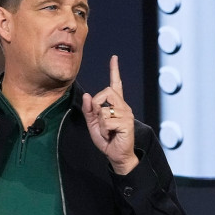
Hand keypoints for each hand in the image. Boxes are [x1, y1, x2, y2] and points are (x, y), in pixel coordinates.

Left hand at [82, 55, 138, 174]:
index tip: (114, 58)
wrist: (117, 155)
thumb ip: (89, 110)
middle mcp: (124, 107)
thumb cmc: (107, 140)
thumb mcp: (93, 124)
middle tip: (99, 119)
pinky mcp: (126, 123)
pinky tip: (110, 135)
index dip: (114, 71)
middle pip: (106, 92)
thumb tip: (87, 95)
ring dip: (100, 122)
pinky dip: (103, 129)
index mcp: (117, 105)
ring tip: (107, 131)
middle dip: (97, 104)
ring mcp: (126, 114)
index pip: (116, 84)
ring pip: (104, 108)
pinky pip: (107, 120)